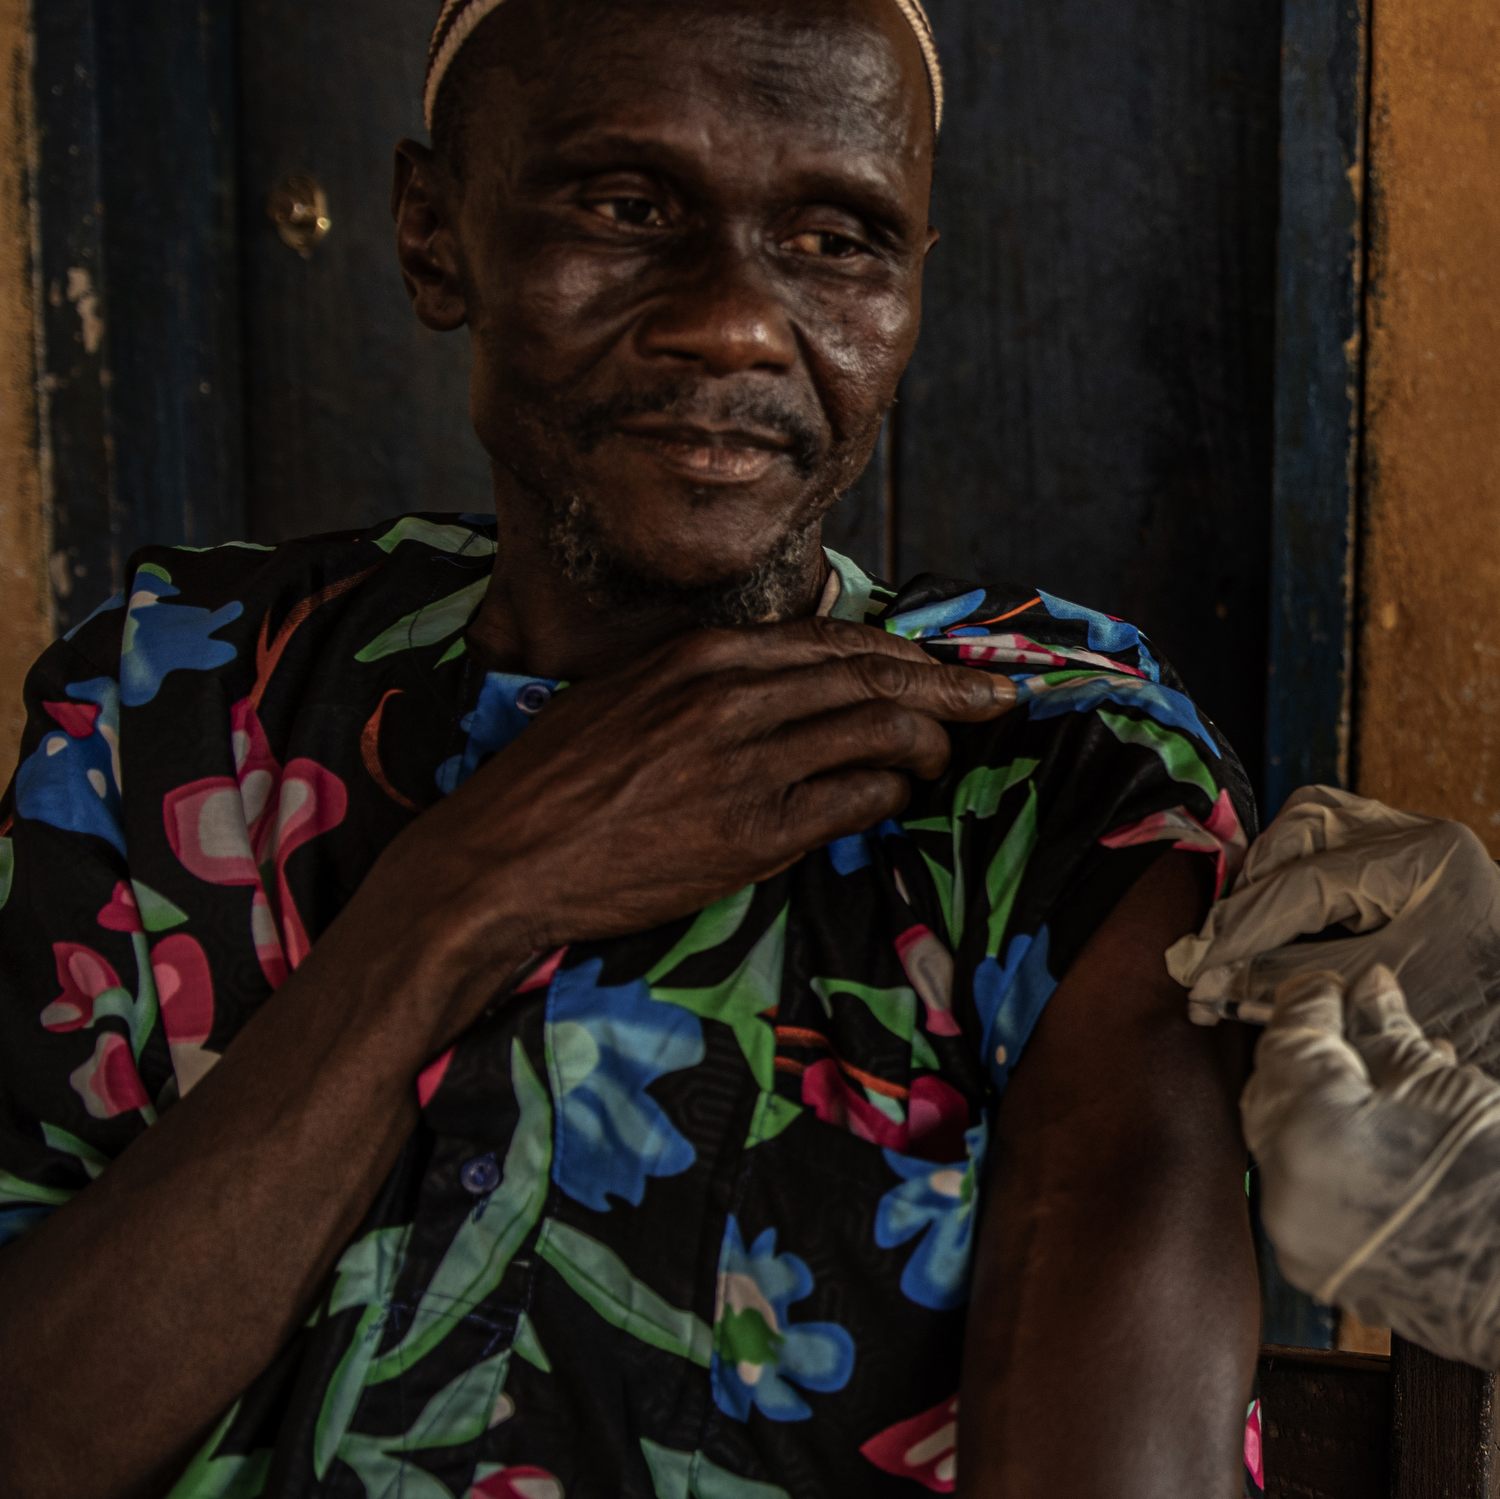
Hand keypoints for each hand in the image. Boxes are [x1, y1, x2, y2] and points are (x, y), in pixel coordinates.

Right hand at [394, 620, 1017, 962]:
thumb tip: (781, 678)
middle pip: (875, 675)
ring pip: (878, 729)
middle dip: (949, 685)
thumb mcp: (628, 699)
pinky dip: (889, 792)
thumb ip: (705, 681)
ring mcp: (745, 763)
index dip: (904, 651)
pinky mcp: (752, 832)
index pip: (836, 639)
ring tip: (945, 756)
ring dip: (930, 742)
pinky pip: (854, 798)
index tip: (945, 662)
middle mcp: (730, 696)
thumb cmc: (558, 784)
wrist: (500, 859)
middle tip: (998, 697)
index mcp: (702, 656)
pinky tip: (895, 796)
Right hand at [1170, 785, 1499, 1159]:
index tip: (1197, 968)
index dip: (1242, 927)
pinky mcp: (1415, 867)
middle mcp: (1426, 834)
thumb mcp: (1377, 1002)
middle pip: (1307, 822)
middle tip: (1217, 944)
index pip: (1306, 881)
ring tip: (1243, 934)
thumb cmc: (1482, 1029)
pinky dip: (1300, 883)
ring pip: (1318, 826)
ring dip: (1272, 876)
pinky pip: (1339, 852)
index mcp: (1427, 859)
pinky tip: (1278, 929)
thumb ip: (1289, 982)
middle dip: (1253, 883)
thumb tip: (1210, 980)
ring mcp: (1422, 844)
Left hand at [1241, 965, 1499, 1436]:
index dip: (1308, 1003)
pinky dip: (1333, 1152)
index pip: (1286, 1044)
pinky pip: (1307, 1193)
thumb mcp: (1450, 1088)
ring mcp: (1300, 1241)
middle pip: (1271, 1097)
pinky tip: (1383, 1127)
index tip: (1333, 982)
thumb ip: (1391, 1037)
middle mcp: (1286, 1192)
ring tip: (1382, 1068)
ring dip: (1321, 1102)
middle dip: (1306, 1052)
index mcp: (1314, 1132)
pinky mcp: (1323, 1270)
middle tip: (1349, 1016)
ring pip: (1285, 1146)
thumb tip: (1369, 991)